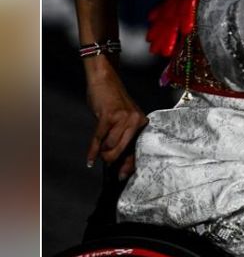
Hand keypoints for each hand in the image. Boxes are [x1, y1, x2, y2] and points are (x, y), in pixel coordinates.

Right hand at [85, 59, 146, 179]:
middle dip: (112, 160)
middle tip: (106, 164)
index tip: (121, 176)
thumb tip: (117, 161)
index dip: (129, 164)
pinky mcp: (109, 116)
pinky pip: (99, 138)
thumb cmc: (113, 101)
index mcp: (141, 123)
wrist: (106, 80)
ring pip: (110, 146)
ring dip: (102, 152)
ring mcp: (123, 118)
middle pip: (124, 150)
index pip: (138, 148)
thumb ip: (123, 136)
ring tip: (98, 151)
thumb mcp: (124, 119)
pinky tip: (90, 159)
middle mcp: (136, 121)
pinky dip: (93, 150)